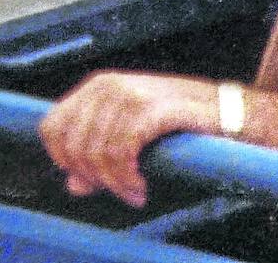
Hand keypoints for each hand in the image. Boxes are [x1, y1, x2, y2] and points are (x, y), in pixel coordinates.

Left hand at [38, 71, 217, 207]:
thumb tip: (74, 185)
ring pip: (97, 153)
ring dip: (114, 183)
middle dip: (93, 176)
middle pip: (74, 145)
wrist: (225, 110)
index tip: (88, 177)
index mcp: (98, 86)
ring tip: (133, 193)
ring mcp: (130, 94)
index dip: (63, 159)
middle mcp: (109, 85)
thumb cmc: (178, 120)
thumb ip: (99, 155)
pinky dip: (126, 178)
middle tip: (118, 190)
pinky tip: (140, 186)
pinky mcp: (151, 109)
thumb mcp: (132, 131)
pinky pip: (121, 153)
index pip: (52, 127)